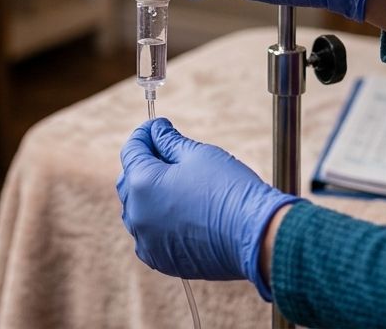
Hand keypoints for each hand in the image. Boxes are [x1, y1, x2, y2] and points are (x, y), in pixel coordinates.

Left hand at [116, 118, 297, 300]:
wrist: (256, 237)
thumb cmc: (229, 190)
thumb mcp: (198, 154)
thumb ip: (169, 141)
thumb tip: (157, 130)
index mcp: (143, 184)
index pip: (132, 150)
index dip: (145, 133)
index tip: (158, 126)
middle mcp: (137, 215)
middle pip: (129, 180)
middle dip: (144, 163)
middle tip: (166, 151)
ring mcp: (147, 241)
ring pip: (137, 209)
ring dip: (148, 193)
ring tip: (173, 181)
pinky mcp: (161, 259)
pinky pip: (148, 234)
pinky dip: (156, 220)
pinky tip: (176, 210)